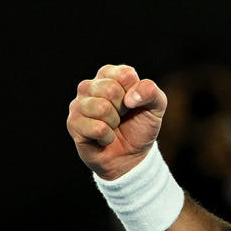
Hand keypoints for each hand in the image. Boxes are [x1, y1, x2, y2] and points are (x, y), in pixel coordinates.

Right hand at [67, 64, 167, 179]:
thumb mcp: (157, 106)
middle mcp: (90, 86)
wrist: (132, 156)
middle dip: (123, 108)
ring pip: (101, 107)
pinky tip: (105, 137)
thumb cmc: (141, 125)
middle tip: (122, 116)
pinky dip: (107, 137)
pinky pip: (96, 128)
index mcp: (110, 75)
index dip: (135, 92)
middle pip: (111, 89)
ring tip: (112, 126)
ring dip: (114, 122)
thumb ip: (151, 92)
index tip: (133, 102)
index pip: (125, 74)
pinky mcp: (73, 124)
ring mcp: (78, 104)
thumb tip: (130, 98)